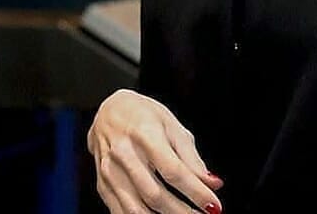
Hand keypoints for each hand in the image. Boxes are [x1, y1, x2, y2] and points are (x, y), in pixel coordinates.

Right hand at [87, 88, 223, 212]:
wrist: (107, 112)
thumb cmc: (144, 115)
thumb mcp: (172, 125)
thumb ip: (191, 157)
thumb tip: (213, 184)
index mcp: (145, 133)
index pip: (173, 171)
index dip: (195, 192)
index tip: (214, 206)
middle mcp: (124, 153)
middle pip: (155, 195)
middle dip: (183, 212)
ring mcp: (110, 172)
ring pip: (137, 209)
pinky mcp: (102, 186)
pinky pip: (122, 213)